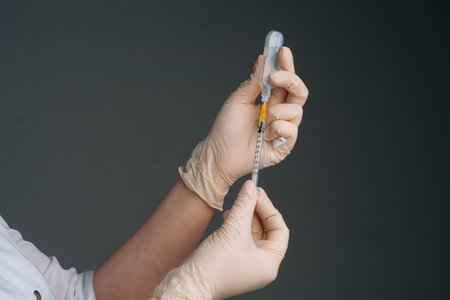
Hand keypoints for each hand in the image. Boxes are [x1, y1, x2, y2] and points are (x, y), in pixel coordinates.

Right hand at [152, 181, 288, 298]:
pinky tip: (228, 215)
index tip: (257, 193)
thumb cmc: (214, 265)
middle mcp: (261, 265)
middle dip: (257, 210)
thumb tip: (250, 186)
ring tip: (236, 205)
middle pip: (267, 230)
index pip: (280, 230)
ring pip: (253, 232)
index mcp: (269, 263)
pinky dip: (237, 224)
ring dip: (245, 215)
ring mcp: (247, 263)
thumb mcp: (233, 229)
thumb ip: (244, 204)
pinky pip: (241, 238)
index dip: (269, 208)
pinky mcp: (233, 260)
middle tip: (249, 192)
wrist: (189, 282)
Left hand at [179, 47, 308, 209]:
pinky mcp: (284, 146)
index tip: (282, 51)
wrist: (219, 154)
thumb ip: (253, 82)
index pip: (285, 81)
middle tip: (273, 76)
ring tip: (261, 121)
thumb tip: (263, 60)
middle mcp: (279, 113)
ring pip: (296, 111)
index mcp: (270, 100)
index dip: (286, 65)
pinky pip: (292, 131)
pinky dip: (278, 129)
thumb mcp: (237, 100)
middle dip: (290, 80)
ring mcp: (283, 129)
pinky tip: (264, 135)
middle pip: (299, 92)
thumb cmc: (225, 129)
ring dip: (276, 112)